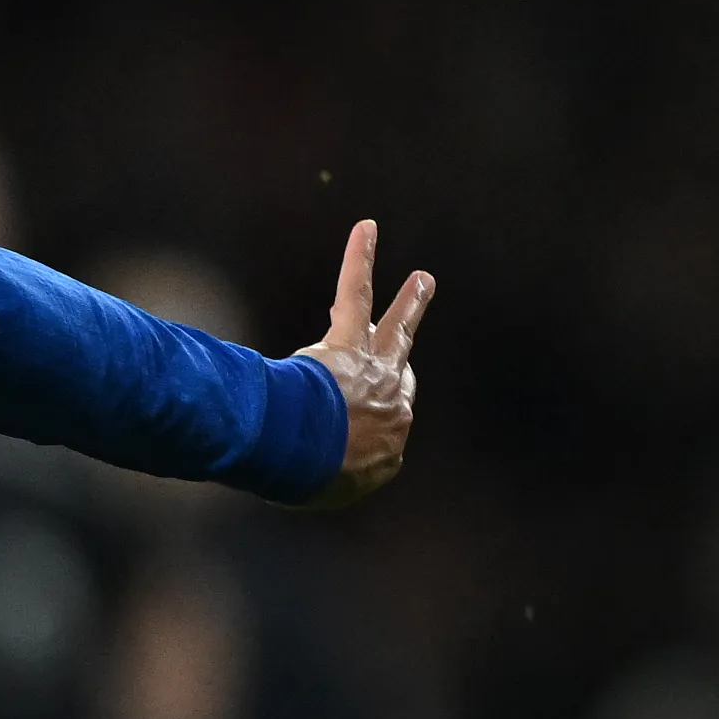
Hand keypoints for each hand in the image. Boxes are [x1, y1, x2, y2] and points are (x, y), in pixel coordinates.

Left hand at [295, 217, 432, 506]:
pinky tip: (366, 229)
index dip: (365, 411)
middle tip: (411, 345)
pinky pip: (355, 291)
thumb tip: (295, 466)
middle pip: (402, 373)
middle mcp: (392, 403)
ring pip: (395, 328)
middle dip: (405, 355)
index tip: (348, 416)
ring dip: (408, 304)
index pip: (384, 419)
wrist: (306, 456)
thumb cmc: (304, 477)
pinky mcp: (345, 343)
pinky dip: (360, 259)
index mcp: (386, 445)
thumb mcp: (317, 489)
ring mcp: (373, 370)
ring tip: (423, 282)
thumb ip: (318, 473)